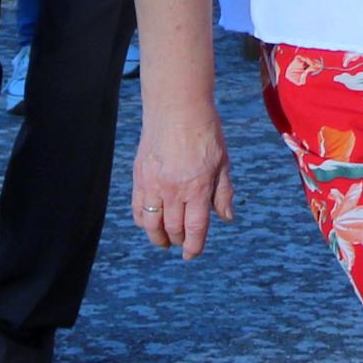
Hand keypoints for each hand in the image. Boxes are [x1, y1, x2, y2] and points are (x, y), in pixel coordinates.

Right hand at [130, 100, 234, 257]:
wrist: (176, 107)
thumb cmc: (205, 132)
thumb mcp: (223, 162)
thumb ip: (223, 192)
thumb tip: (226, 218)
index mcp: (198, 189)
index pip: (194, 229)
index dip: (193, 247)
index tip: (191, 255)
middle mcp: (174, 190)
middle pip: (173, 229)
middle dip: (177, 241)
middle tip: (181, 243)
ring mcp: (153, 184)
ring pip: (151, 224)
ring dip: (158, 237)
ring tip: (163, 240)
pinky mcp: (140, 176)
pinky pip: (137, 208)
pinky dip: (142, 221)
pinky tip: (148, 222)